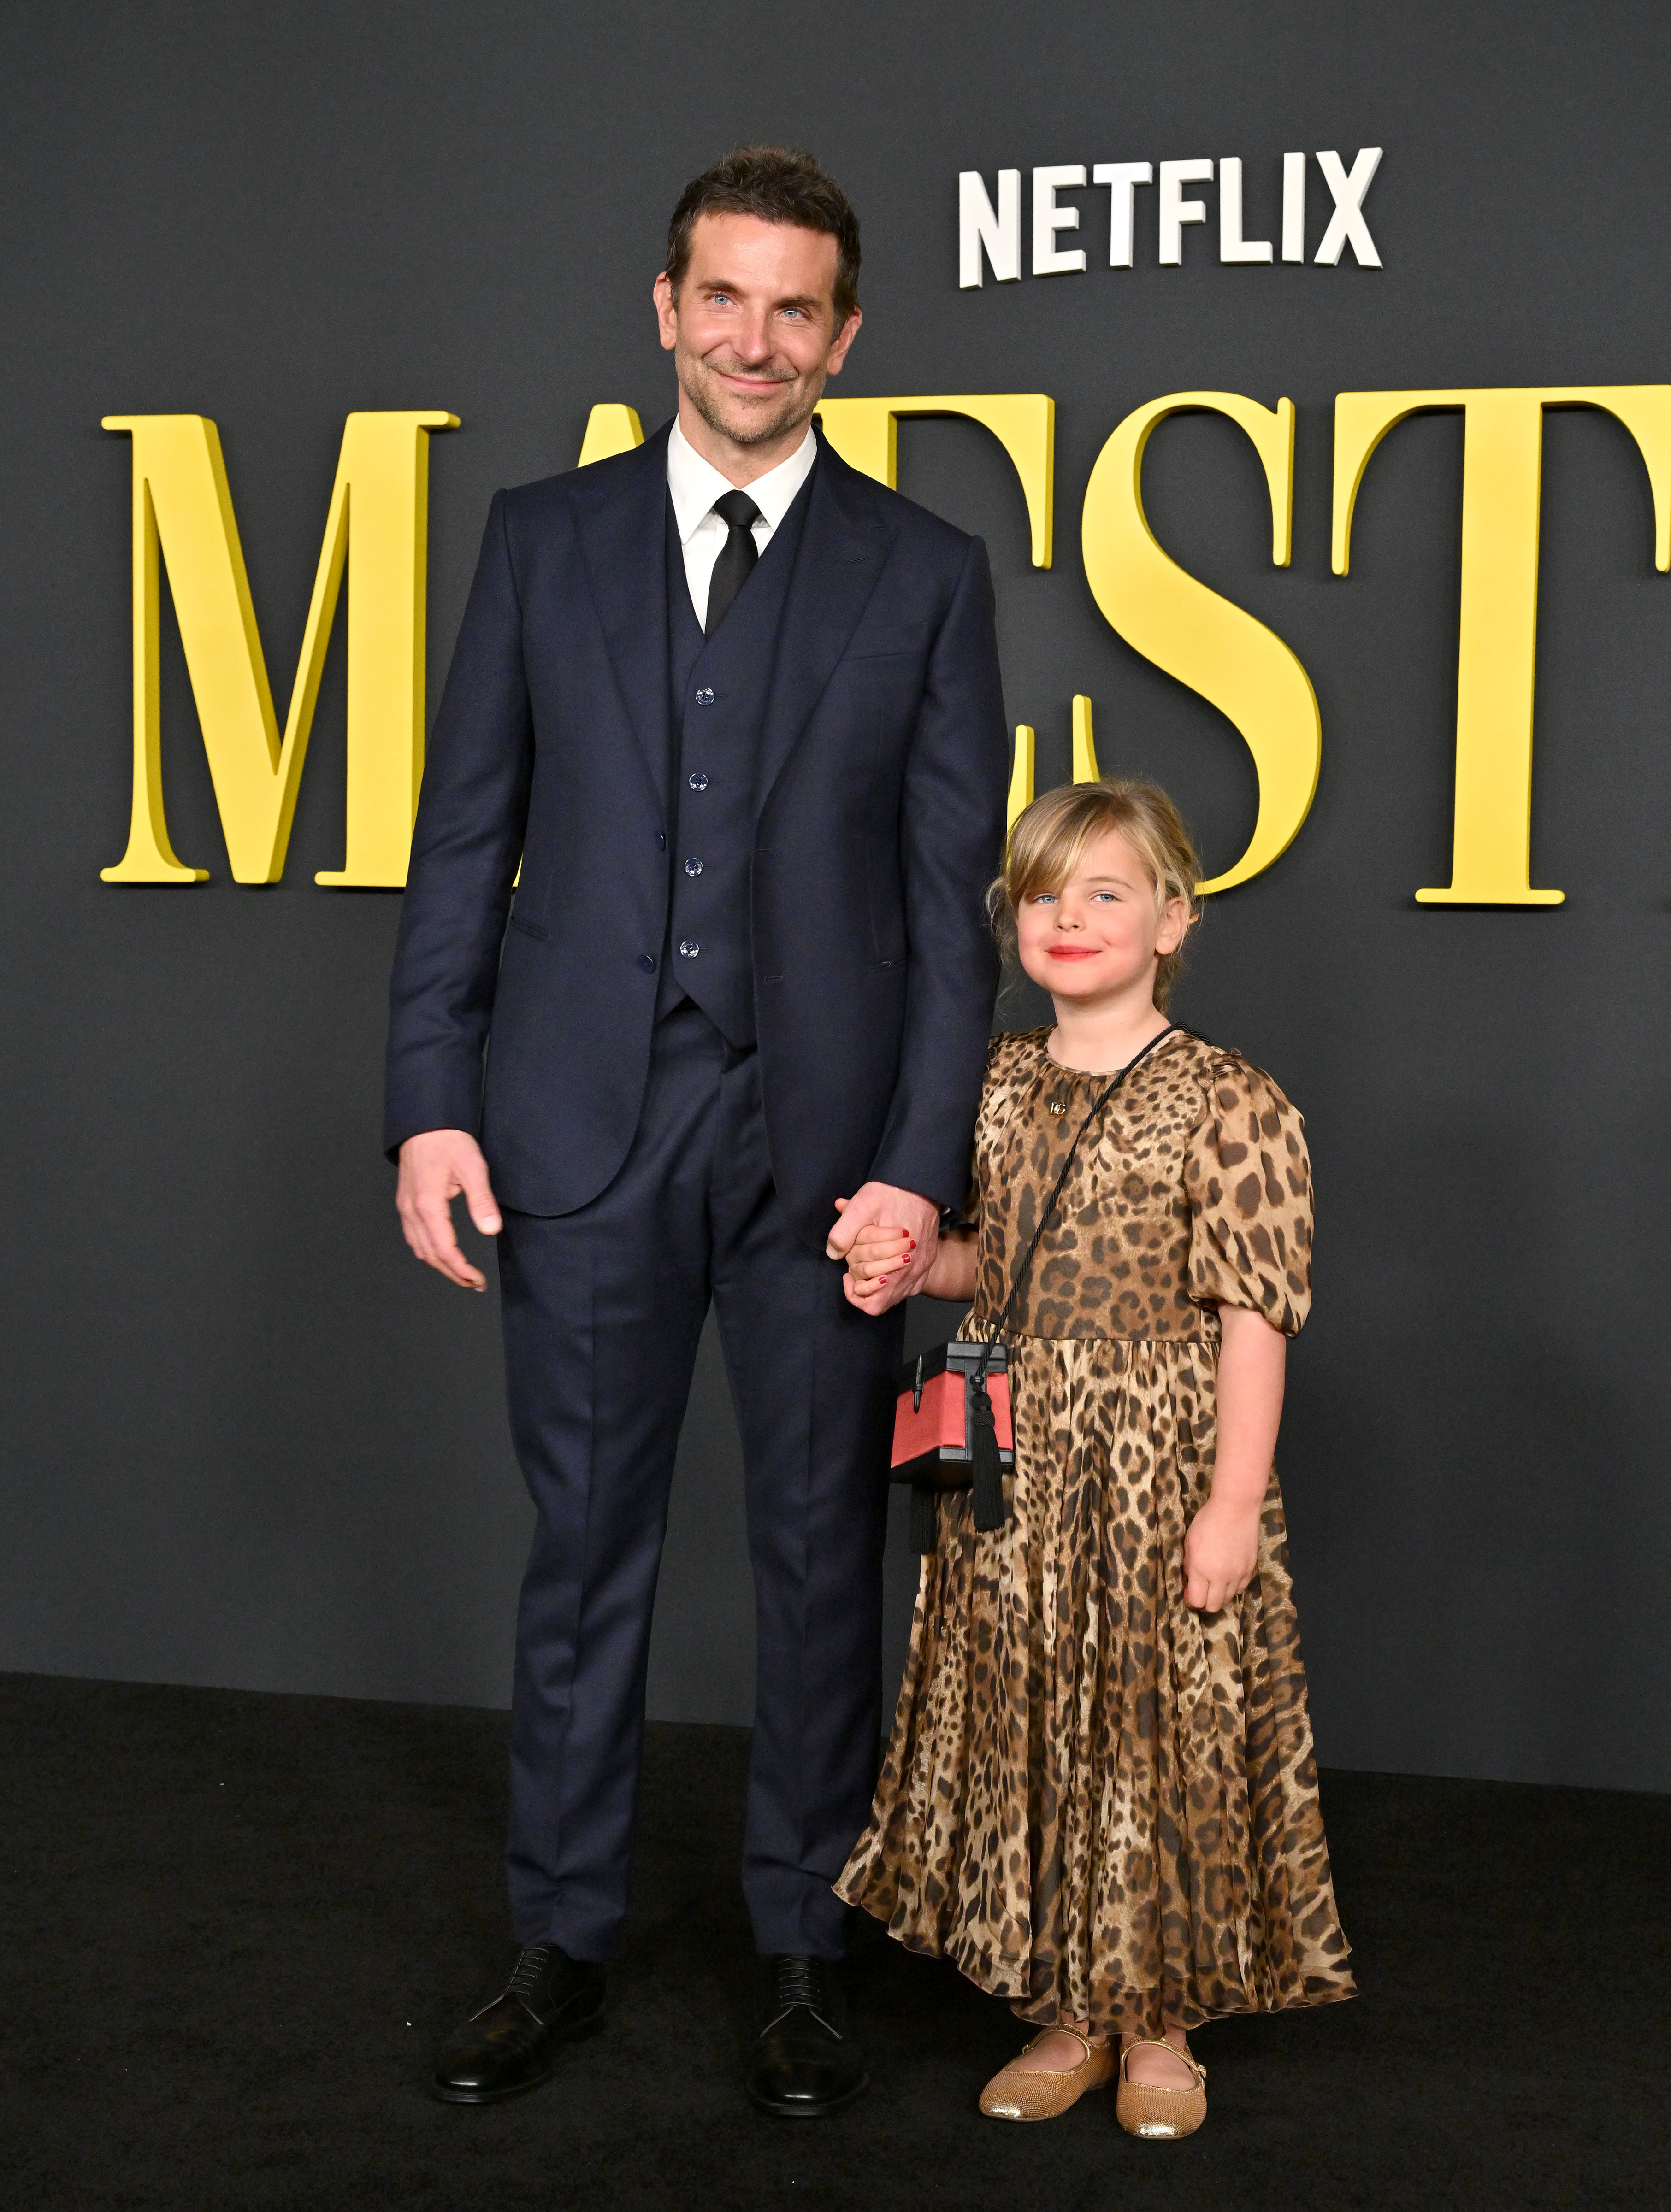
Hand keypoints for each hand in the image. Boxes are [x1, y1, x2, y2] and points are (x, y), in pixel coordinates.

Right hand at [396, 1129, 502, 1290]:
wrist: (425, 1123)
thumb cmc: (448, 1141)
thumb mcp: (473, 1167)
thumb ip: (481, 1200)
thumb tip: (491, 1229)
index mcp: (428, 1205)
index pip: (444, 1250)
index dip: (461, 1270)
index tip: (478, 1280)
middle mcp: (412, 1211)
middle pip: (430, 1255)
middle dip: (452, 1273)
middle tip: (474, 1283)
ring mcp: (405, 1207)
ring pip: (419, 1248)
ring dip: (440, 1265)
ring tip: (462, 1274)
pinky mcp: (406, 1202)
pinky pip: (413, 1236)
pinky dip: (428, 1251)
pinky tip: (441, 1254)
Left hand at [826, 1182, 938, 1310]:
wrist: (922, 1185)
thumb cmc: (891, 1194)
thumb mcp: (861, 1206)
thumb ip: (843, 1231)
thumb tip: (833, 1253)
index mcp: (896, 1265)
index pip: (871, 1302)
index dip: (854, 1292)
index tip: (847, 1273)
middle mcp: (912, 1272)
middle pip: (883, 1303)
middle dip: (865, 1287)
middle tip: (856, 1268)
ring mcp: (922, 1269)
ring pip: (897, 1296)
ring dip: (880, 1286)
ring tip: (869, 1266)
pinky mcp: (928, 1263)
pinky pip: (911, 1286)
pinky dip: (896, 1281)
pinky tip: (886, 1265)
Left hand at [1182, 1494, 1261, 1612]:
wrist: (1236, 1508)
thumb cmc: (1208, 1520)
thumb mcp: (1190, 1540)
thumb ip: (1188, 1562)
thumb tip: (1190, 1575)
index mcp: (1201, 1569)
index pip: (1197, 1601)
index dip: (1190, 1600)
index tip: (1188, 1591)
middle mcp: (1220, 1577)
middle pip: (1213, 1606)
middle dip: (1204, 1603)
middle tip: (1201, 1591)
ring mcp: (1238, 1574)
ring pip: (1229, 1599)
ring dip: (1220, 1595)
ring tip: (1215, 1582)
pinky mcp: (1250, 1568)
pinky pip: (1241, 1588)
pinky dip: (1233, 1587)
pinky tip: (1228, 1576)